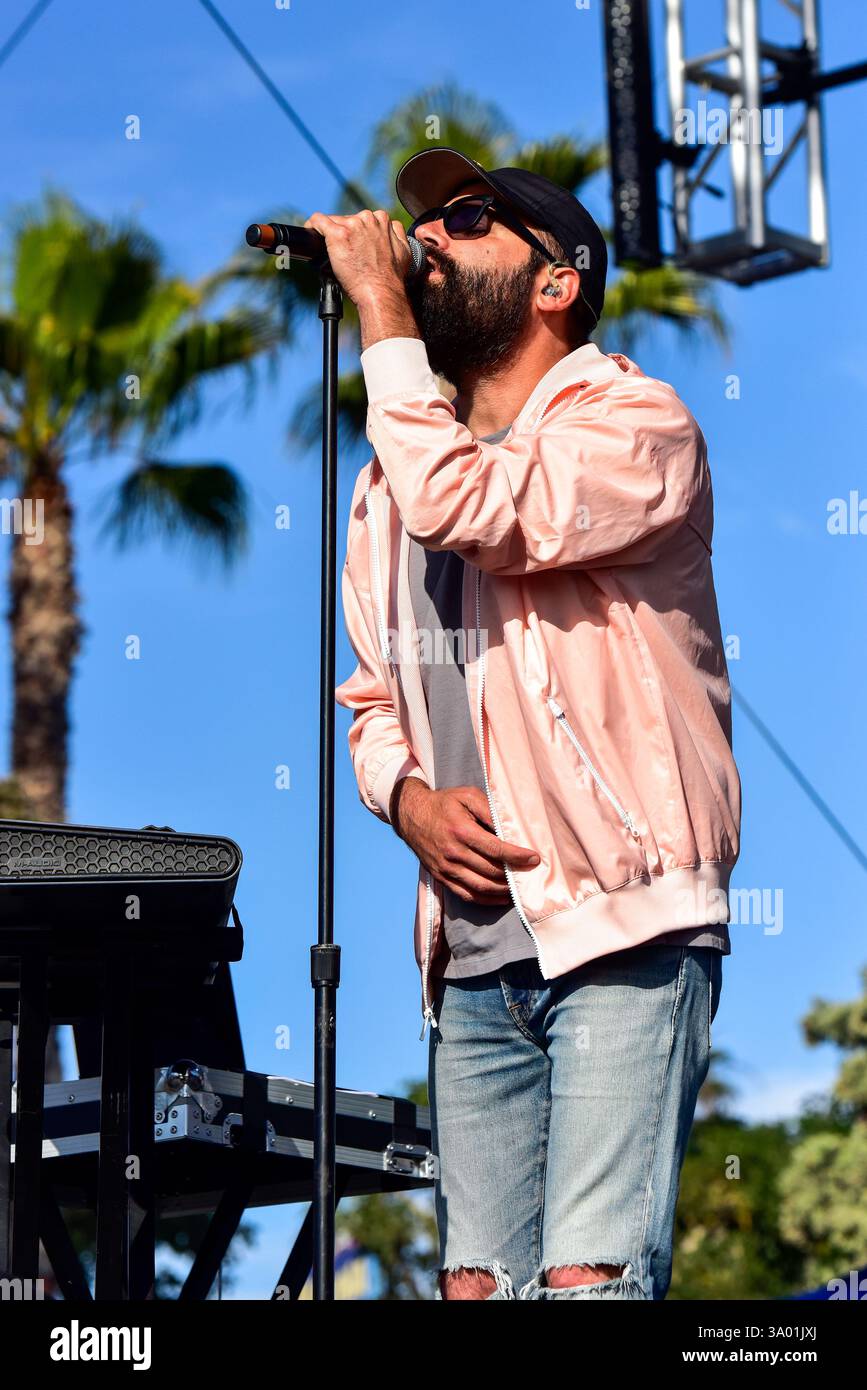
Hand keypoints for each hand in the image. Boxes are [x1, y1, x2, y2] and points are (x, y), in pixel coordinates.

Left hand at [303, 208, 412, 308]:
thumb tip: (391, 228)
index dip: (355, 231)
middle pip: (347, 219)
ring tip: (332, 250)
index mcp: (381, 220)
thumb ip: (396, 234)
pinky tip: (310, 231)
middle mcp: (366, 219)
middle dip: (344, 233)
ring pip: (333, 221)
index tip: (352, 241)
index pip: (362, 218)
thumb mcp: (404, 250)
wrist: (380, 291)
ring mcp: (351, 226)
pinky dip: (312, 225)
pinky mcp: (337, 234)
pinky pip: (318, 221)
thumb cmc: (390, 278)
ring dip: (331, 233)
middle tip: (343, 252)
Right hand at [393, 778, 540, 904]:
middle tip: (531, 872)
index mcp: (461, 831)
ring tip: (520, 886)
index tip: (534, 858)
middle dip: (514, 874)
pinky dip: (487, 900)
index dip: (517, 856)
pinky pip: (467, 895)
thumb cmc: (445, 803)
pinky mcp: (442, 877)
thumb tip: (509, 828)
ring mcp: (446, 868)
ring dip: (504, 890)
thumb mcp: (468, 796)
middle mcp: (453, 853)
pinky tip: (502, 896)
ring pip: (481, 887)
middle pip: (491, 871)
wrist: (412, 814)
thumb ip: (490, 809)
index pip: (495, 849)